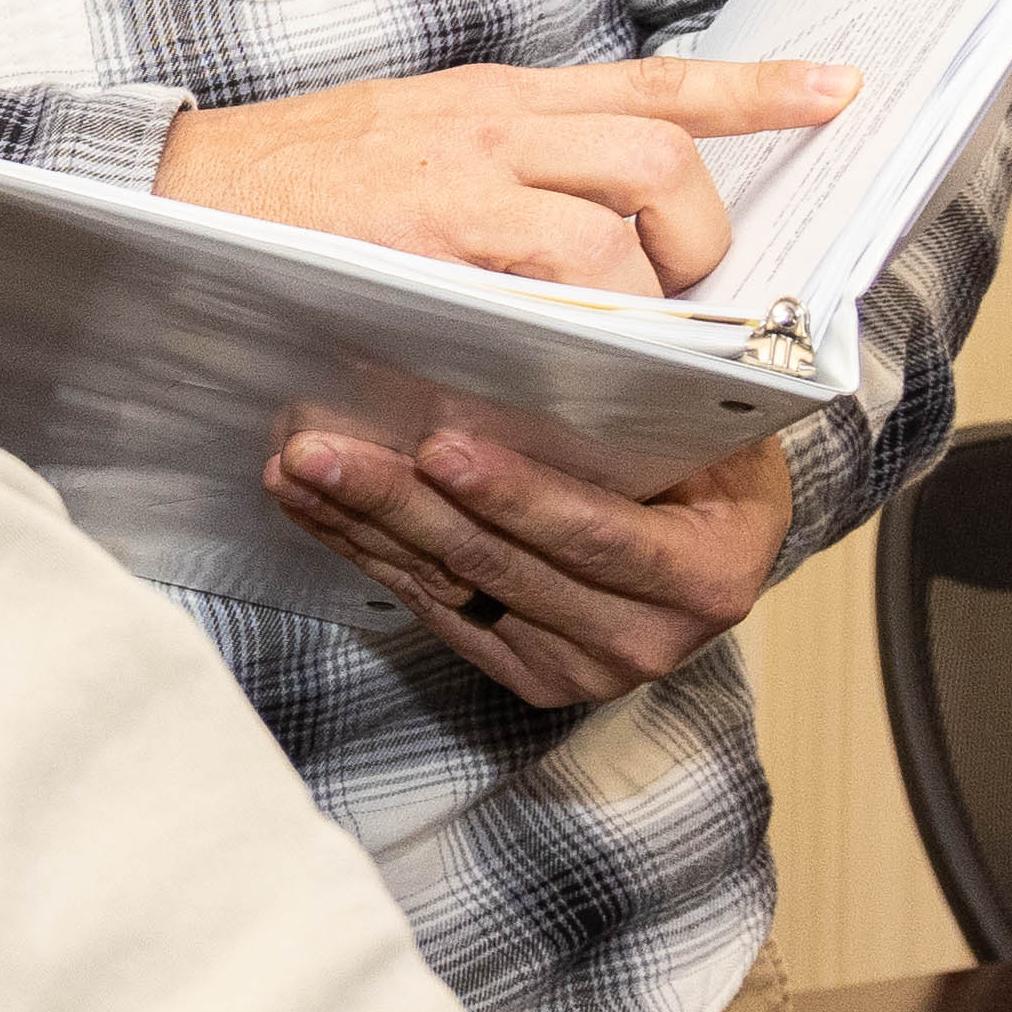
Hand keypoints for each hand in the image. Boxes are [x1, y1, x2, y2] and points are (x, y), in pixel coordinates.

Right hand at [156, 56, 859, 291]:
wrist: (162, 196)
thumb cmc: (275, 190)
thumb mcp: (402, 137)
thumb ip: (494, 161)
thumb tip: (580, 210)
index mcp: (490, 96)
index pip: (651, 79)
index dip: (754, 87)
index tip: (839, 90)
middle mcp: (490, 122)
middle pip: (661, 154)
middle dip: (695, 233)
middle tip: (675, 292)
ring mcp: (460, 181)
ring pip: (619, 224)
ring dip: (642, 290)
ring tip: (611, 339)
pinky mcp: (427, 241)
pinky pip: (552, 280)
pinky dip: (584, 321)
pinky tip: (579, 354)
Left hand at [270, 425, 792, 706]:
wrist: (719, 545)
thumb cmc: (712, 464)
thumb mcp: (709, 431)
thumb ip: (640, 407)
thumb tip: (528, 337)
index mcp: (708, 574)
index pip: (596, 534)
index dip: (514, 495)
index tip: (437, 448)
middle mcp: (647, 637)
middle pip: (498, 564)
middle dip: (400, 502)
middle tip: (320, 450)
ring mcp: (582, 667)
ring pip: (449, 585)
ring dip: (361, 523)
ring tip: (292, 469)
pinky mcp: (526, 674)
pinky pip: (430, 606)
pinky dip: (365, 550)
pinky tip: (314, 506)